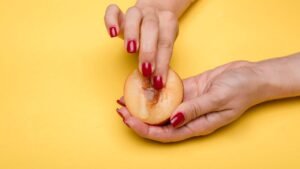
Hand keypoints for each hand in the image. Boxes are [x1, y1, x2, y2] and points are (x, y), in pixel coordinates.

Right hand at [104, 3, 178, 88]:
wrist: (153, 14)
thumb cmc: (159, 36)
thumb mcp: (164, 47)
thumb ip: (160, 61)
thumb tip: (157, 85)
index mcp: (168, 22)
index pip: (166, 43)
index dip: (162, 63)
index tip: (157, 81)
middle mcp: (153, 15)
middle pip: (151, 28)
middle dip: (148, 51)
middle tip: (145, 70)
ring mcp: (137, 12)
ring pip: (134, 17)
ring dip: (132, 33)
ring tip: (130, 50)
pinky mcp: (120, 13)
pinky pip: (113, 11)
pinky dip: (111, 21)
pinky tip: (112, 34)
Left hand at [116, 61, 267, 142]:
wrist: (251, 76)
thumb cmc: (240, 89)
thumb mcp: (219, 98)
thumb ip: (196, 109)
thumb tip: (173, 119)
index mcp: (197, 125)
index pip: (165, 133)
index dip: (145, 129)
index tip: (128, 120)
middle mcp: (189, 117)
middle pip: (158, 122)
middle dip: (138, 117)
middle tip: (121, 108)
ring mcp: (187, 103)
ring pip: (160, 107)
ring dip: (144, 103)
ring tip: (126, 97)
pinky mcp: (188, 90)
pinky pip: (168, 92)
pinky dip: (155, 90)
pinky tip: (143, 85)